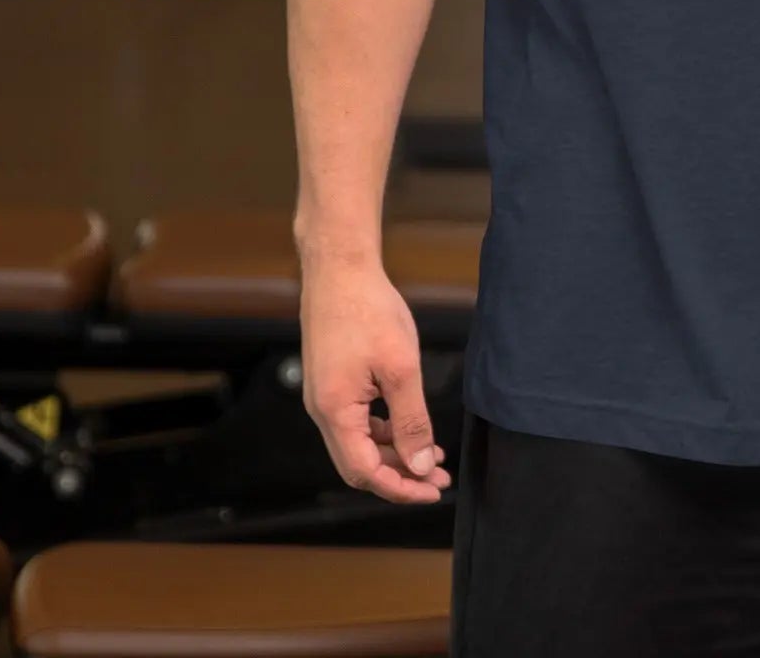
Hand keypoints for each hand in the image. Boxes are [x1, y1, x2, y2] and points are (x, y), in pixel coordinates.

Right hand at [300, 254, 451, 502]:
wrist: (340, 269)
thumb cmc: (368, 310)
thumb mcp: (401, 368)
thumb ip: (411, 421)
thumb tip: (419, 465)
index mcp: (335, 412)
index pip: (365, 472)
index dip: (399, 487)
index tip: (431, 490)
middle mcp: (322, 411)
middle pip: (360, 463)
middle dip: (399, 474)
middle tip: (437, 477)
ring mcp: (324, 397)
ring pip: (359, 443)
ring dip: (394, 452)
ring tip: (431, 454)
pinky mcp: (331, 383)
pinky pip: (356, 421)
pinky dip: (383, 430)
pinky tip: (408, 427)